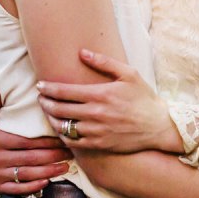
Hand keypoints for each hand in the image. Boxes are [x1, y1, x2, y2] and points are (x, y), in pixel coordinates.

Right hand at [0, 90, 72, 194]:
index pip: (26, 142)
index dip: (46, 142)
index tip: (61, 140)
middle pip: (31, 158)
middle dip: (53, 156)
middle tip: (69, 153)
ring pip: (27, 174)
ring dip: (48, 172)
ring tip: (65, 167)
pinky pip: (18, 188)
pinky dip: (33, 186)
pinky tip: (48, 181)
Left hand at [37, 49, 180, 152]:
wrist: (158, 126)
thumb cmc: (143, 98)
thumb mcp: (129, 74)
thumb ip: (104, 62)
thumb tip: (82, 53)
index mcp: (100, 94)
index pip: (64, 91)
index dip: (48, 88)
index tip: (40, 85)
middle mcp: (95, 114)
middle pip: (59, 109)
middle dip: (45, 103)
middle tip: (41, 98)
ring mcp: (96, 131)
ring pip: (63, 127)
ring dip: (52, 119)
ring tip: (48, 112)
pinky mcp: (99, 144)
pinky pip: (73, 142)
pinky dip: (63, 135)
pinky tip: (61, 129)